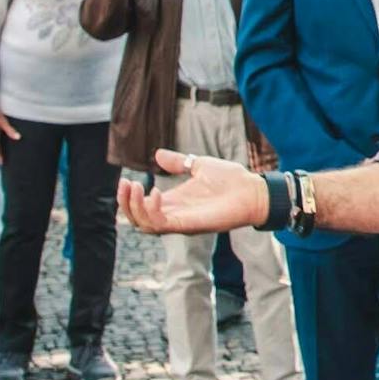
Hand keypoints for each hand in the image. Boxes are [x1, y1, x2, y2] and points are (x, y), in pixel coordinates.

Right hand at [118, 149, 268, 235]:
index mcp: (174, 201)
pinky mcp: (189, 224)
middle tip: (125, 184)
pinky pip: (162, 224)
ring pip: (145, 225)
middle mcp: (174, 213)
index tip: (124, 180)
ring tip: (134, 187)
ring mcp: (180, 221)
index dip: (128, 197)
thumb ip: (178, 162)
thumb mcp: (199, 165)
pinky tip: (156, 192)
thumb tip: (157, 154)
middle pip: (138, 219)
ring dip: (134, 207)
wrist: (254, 190)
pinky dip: (153, 210)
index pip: (141, 207)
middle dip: (126, 204)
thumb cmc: (232, 180)